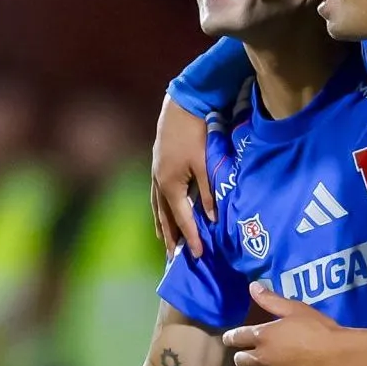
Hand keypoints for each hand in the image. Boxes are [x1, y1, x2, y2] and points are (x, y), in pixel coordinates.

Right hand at [152, 96, 213, 257]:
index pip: (182, 218)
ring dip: (163, 225)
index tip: (198, 255)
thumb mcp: (206, 165)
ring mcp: (155, 173)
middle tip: (175, 258)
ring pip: (158, 206)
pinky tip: (161, 212)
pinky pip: (156, 194)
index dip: (191, 237)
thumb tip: (211, 219)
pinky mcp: (157, 165)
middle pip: (165, 217)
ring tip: (166, 241)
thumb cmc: (197, 134)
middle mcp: (159, 182)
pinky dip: (159, 208)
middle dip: (172, 237)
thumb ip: (208, 194)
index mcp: (171, 185)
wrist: (182, 107)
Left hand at [223, 283, 346, 365]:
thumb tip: (252, 286)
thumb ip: (271, 300)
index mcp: (262, 336)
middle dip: (242, 356)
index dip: (230, 338)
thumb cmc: (318, 328)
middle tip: (250, 353)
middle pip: (239, 361)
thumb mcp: (295, 309)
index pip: (234, 338)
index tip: (231, 338)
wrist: (338, 355)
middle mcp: (262, 358)